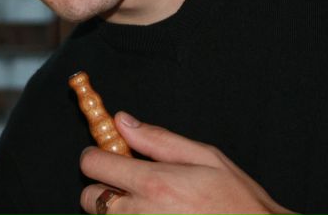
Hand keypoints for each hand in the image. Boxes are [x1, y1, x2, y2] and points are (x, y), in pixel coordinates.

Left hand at [80, 112, 294, 213]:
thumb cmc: (238, 202)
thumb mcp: (205, 158)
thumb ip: (158, 139)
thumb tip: (123, 121)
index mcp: (154, 183)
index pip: (92, 165)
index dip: (97, 157)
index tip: (109, 157)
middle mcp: (141, 214)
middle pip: (89, 198)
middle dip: (104, 188)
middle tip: (131, 186)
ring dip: (117, 212)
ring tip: (150, 207)